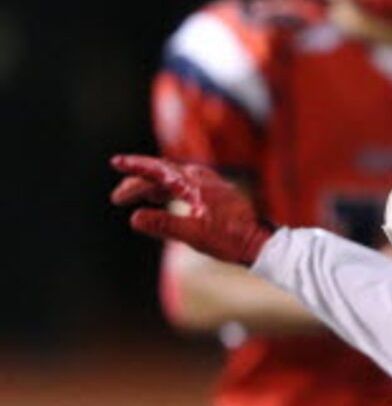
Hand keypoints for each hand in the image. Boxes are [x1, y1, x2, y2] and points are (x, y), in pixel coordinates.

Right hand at [108, 155, 272, 264]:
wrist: (262, 243)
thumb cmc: (232, 239)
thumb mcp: (195, 235)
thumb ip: (163, 225)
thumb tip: (134, 218)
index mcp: (194, 184)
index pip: (158, 169)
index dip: (134, 166)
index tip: (115, 162)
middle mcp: (202, 179)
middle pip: (161, 174)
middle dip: (137, 183)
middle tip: (118, 198)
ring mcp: (209, 185)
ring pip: (172, 180)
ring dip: (151, 188)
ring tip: (132, 199)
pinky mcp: (215, 194)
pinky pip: (183, 186)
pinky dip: (166, 191)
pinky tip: (160, 200)